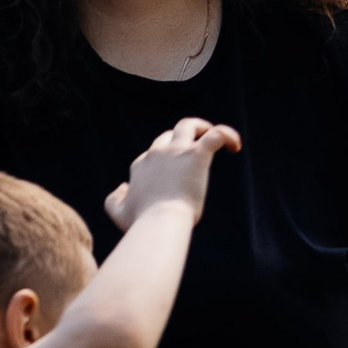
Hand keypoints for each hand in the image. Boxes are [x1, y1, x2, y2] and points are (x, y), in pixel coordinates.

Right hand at [103, 115, 239, 230]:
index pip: (151, 156)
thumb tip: (121, 187)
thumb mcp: (118, 213)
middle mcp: (157, 153)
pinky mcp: (196, 155)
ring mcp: (176, 152)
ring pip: (188, 125)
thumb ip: (113, 200)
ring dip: (200, 127)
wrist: (160, 222)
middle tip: (192, 156)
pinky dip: (227, 135)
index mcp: (141, 166)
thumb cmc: (141, 222)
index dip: (160, 164)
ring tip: (210, 136)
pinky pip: (216, 135)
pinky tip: (235, 146)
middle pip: (167, 136)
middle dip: (179, 141)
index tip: (170, 182)